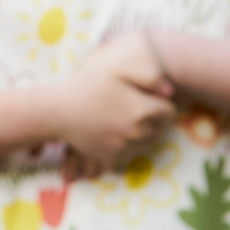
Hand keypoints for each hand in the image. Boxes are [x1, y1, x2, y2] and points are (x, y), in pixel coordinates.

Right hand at [51, 32, 175, 175]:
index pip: (169, 112)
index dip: (162, 104)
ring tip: (126, 120)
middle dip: (155, 120)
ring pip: (148, 143)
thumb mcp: (118, 72)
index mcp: (143, 110)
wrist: (59, 112)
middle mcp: (138, 132)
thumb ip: (149, 76)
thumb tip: (171, 90)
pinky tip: (115, 131)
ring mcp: (126, 147)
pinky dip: (128, 145)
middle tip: (137, 109)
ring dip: (144, 134)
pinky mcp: (114, 158)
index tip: (150, 99)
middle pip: (161, 129)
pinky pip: (132, 153)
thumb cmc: (88, 86)